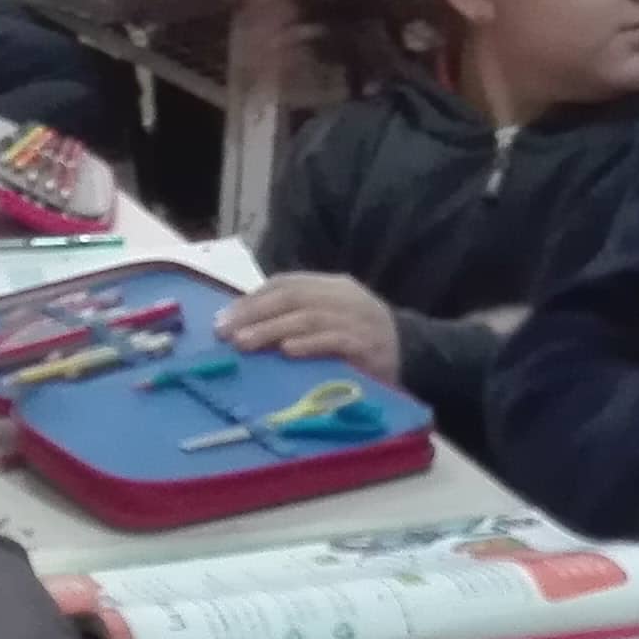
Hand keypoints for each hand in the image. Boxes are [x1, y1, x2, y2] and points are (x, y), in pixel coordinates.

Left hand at [215, 272, 402, 380]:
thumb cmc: (360, 342)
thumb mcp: (329, 321)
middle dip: (255, 314)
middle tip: (225, 332)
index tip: (223, 318)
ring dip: (272, 330)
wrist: (415, 355)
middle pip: (293, 297)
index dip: (252, 299)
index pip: (286, 283)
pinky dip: (310, 345)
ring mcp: (358, 319)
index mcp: (332, 286)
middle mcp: (343, 297)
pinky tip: (288, 351)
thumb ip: (295, 318)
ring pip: (309, 318)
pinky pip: (336, 341)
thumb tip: (243, 328)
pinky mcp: (369, 345)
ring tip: (245, 343)